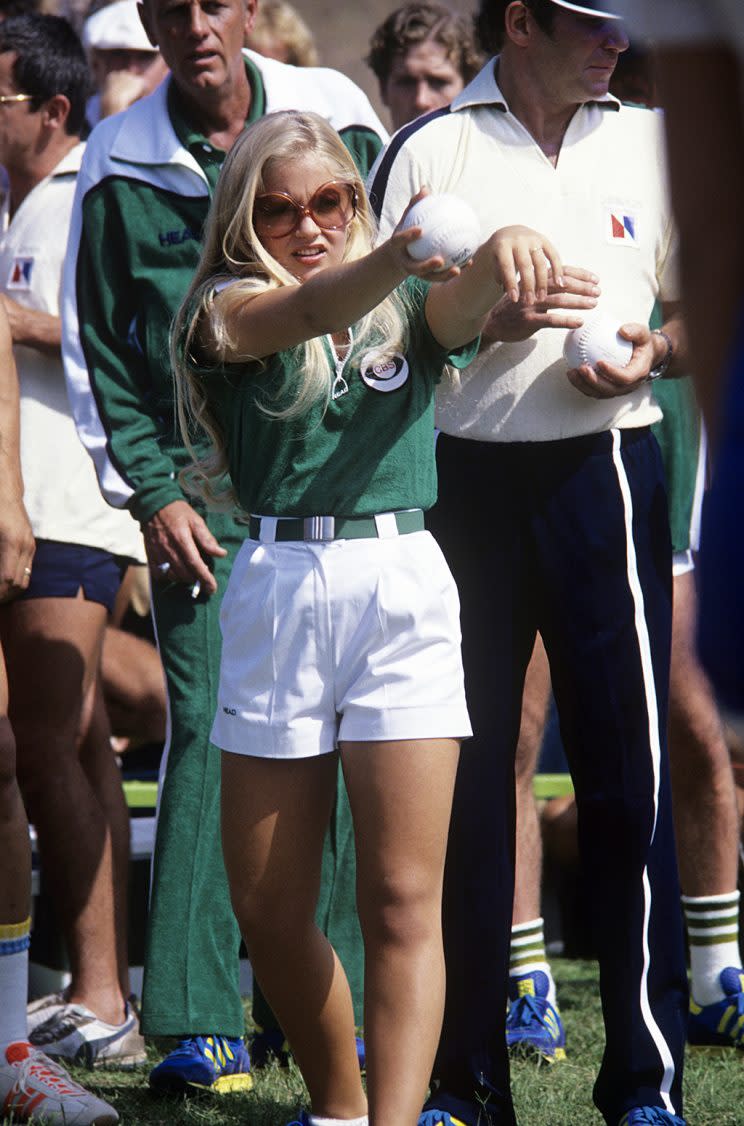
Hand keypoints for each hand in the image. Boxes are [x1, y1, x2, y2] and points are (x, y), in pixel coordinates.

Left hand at [0, 497, 34, 603]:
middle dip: (3, 595)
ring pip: (24, 580)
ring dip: (10, 591)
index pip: (6, 578)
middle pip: (17, 583)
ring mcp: (30, 545)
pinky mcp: (30, 545)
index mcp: (11, 542)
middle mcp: (24, 546)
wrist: (5, 491)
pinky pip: (26, 571)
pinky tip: (3, 583)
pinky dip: (15, 580)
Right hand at [144, 499, 226, 595]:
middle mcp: (168, 548)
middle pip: (184, 573)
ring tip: (192, 573)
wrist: (154, 506)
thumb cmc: (178, 513)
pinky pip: (159, 574)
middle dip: (196, 580)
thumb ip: (207, 539)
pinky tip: (176, 572)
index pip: (195, 564)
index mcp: (181, 539)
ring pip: (172, 576)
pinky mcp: (150, 556)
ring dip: (184, 579)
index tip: (212, 588)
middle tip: (204, 578)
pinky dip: (169, 577)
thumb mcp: (196, 521)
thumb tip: (221, 553)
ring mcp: (157, 553)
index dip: (205, 578)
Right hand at [388, 188, 462, 281]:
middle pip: (416, 268)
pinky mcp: (428, 277)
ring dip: (444, 275)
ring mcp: (417, 273)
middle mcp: (406, 264)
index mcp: (398, 247)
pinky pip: (442, 275)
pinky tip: (469, 262)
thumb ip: (415, 205)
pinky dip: (455, 269)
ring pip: (430, 277)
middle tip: (439, 261)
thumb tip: (426, 188)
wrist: (399, 256)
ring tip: (458, 269)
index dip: (409, 236)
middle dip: (427, 266)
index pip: (401, 241)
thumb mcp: (407, 218)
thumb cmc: (406, 231)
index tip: (420, 230)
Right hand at [481, 266, 600, 343]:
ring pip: (558, 301)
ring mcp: (531, 304)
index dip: (580, 274)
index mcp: (535, 279)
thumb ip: (546, 285)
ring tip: (593, 304)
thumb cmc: (516, 306)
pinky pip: (550, 320)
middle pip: (562, 284)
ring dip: (578, 302)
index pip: (561, 272)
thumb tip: (570, 282)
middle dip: (582, 287)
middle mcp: (534, 288)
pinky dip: (566, 321)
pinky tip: (579, 322)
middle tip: (598, 291)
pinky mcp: (528, 320)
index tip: (595, 278)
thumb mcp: (529, 290)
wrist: (494, 322)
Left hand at [487, 225, 563, 304]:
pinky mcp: (544, 239)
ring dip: (542, 281)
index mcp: (503, 245)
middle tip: (530, 301)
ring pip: (540, 262)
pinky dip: (557, 269)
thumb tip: (512, 293)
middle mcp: (518, 240)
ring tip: (541, 297)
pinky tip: (559, 283)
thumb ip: (501, 276)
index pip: (507, 266)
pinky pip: (553, 255)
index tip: (514, 300)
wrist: (509, 233)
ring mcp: (533, 238)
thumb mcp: (494, 262)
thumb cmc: (500, 254)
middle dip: (528, 285)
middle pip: (525, 265)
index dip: (511, 284)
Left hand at [567, 321, 660, 399]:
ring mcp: (618, 390)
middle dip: (594, 381)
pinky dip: (581, 384)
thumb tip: (622, 330)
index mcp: (638, 373)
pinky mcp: (608, 390)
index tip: (599, 362)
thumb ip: (635, 331)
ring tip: (571, 372)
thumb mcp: (643, 333)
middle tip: (581, 368)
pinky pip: (593, 391)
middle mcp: (629, 386)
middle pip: (610, 389)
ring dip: (584, 385)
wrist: (645, 356)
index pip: (625, 377)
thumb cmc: (642, 342)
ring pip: (599, 393)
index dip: (612, 373)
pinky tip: (571, 372)